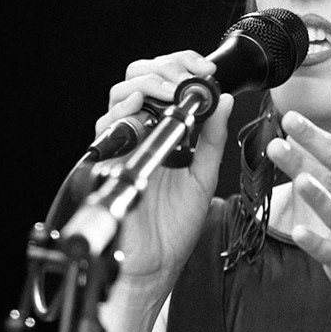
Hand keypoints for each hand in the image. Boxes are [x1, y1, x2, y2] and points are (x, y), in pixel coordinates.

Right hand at [92, 51, 235, 305]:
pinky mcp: (108, 161)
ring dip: (149, 83)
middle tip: (190, 75)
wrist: (155, 263)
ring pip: (121, 95)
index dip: (181, 68)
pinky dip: (126, 109)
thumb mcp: (203, 175)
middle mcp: (140, 136)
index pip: (163, 84)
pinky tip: (146, 107)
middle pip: (137, 80)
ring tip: (173, 90)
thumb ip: (211, 138)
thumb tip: (222, 100)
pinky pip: (107, 125)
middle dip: (164, 68)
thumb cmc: (173, 228)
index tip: (204, 71)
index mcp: (163, 135)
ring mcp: (123, 146)